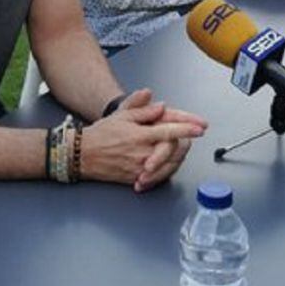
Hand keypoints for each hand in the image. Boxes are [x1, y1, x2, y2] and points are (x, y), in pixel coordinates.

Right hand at [81, 89, 206, 191]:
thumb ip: (143, 110)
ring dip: (180, 157)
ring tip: (183, 147)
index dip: (187, 129)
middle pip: (174, 150)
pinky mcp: (137, 179)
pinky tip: (170, 162)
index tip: (200, 127)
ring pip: (170, 165)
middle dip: (186, 143)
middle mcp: (142, 154)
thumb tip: (161, 106)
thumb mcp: (122, 115)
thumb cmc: (102, 134)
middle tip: (193, 135)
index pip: (169, 132)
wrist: (84, 155)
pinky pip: (159, 177)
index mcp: (140, 135)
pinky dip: (168, 169)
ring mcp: (140, 169)